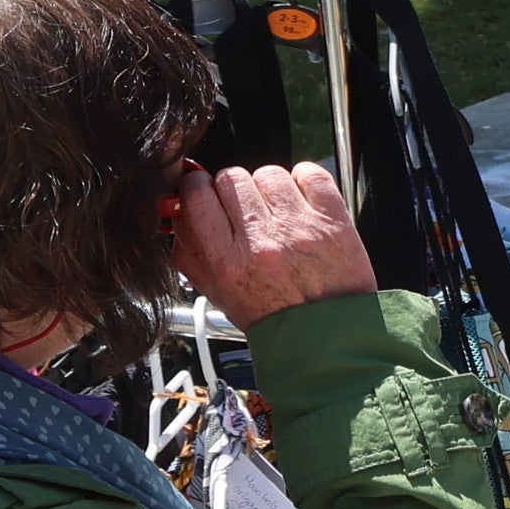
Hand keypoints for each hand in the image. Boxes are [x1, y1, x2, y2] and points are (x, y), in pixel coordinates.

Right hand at [168, 161, 373, 324]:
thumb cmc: (270, 313)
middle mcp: (261, 240)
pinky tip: (302, 200)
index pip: (197, 195)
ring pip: (269, 174)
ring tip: (275, 210)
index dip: (196, 186)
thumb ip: (190, 252)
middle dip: (232, 188)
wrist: (324, 334)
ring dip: (268, 186)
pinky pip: (311, 175)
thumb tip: (177, 212)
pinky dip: (305, 180)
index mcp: (227, 259)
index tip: (202, 189)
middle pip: (231, 178)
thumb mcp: (217, 292)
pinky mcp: (332, 221)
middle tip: (243, 206)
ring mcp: (299, 228)